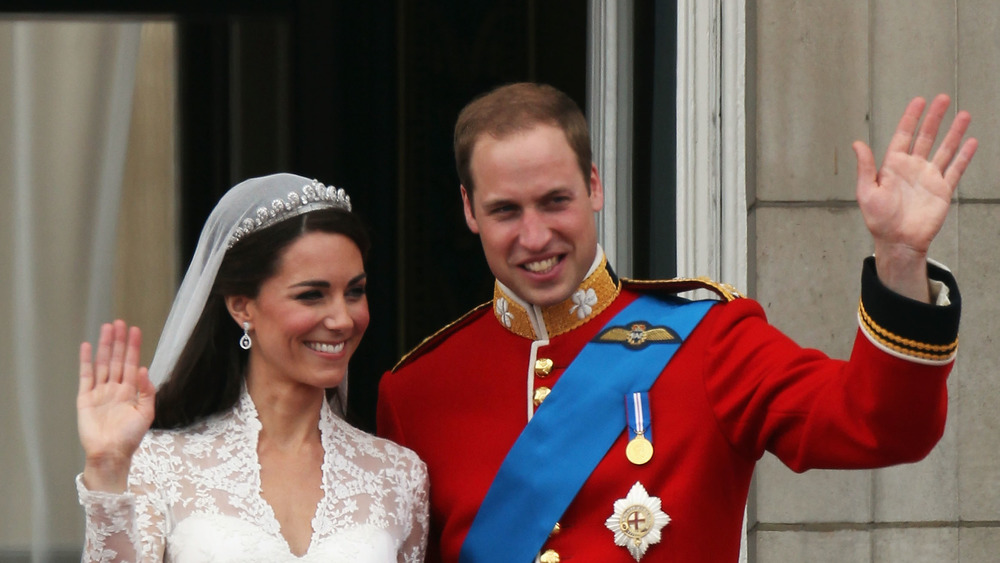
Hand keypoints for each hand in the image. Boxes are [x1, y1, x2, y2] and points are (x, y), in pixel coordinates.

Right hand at [77, 320, 155, 491]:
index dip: (133, 347)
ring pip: (102, 363)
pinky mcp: (85, 398)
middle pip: (117, 359)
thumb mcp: (146, 413)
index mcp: (130, 391)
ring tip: (106, 328)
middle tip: (119, 322)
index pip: (132, 363)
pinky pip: (85, 376)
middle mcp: (115, 388)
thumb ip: (147, 391)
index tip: (135, 330)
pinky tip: (87, 347)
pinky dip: (85, 361)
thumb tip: (143, 369)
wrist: (111, 454)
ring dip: (104, 346)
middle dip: (119, 341)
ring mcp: (99, 392)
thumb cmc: (130, 437)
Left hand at [852, 94, 977, 301]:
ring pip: (944, 149)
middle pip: (925, 137)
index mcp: (893, 166)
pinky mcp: (942, 190)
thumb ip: (865, 167)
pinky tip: (971, 142)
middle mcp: (912, 168)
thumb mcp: (867, 192)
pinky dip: (964, 156)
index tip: (919, 101)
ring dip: (954, 133)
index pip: (903, 136)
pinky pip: (956, 169)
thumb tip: (857, 144)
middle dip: (934, 118)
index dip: (911, 118)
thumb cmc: (879, 220)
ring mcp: (929, 178)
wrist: (898, 241)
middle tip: (943, 98)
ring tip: (963, 115)